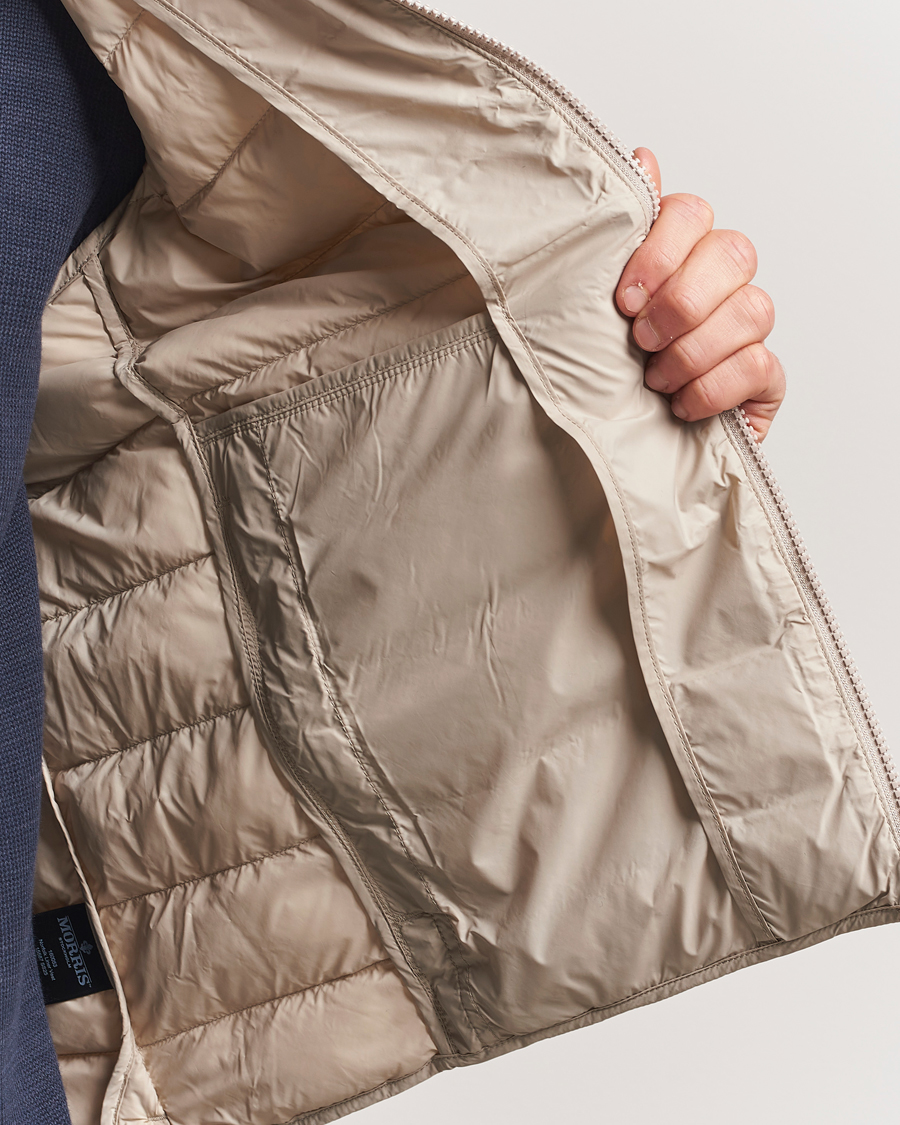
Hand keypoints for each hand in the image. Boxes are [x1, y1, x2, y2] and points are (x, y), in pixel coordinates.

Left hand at [616, 148, 783, 439]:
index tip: (623, 299)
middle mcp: (722, 281)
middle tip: (639, 340)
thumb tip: (641, 157)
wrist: (619, 438)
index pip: (691, 214)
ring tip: (655, 379)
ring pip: (752, 309)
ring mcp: (748, 328)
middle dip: (680, 303)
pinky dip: (713, 387)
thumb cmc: (605, 365)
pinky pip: (760, 365)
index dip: (659, 252)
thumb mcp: (592, 302)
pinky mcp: (765, 378)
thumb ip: (618, 233)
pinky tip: (681, 404)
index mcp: (680, 252)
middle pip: (732, 253)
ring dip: (693, 350)